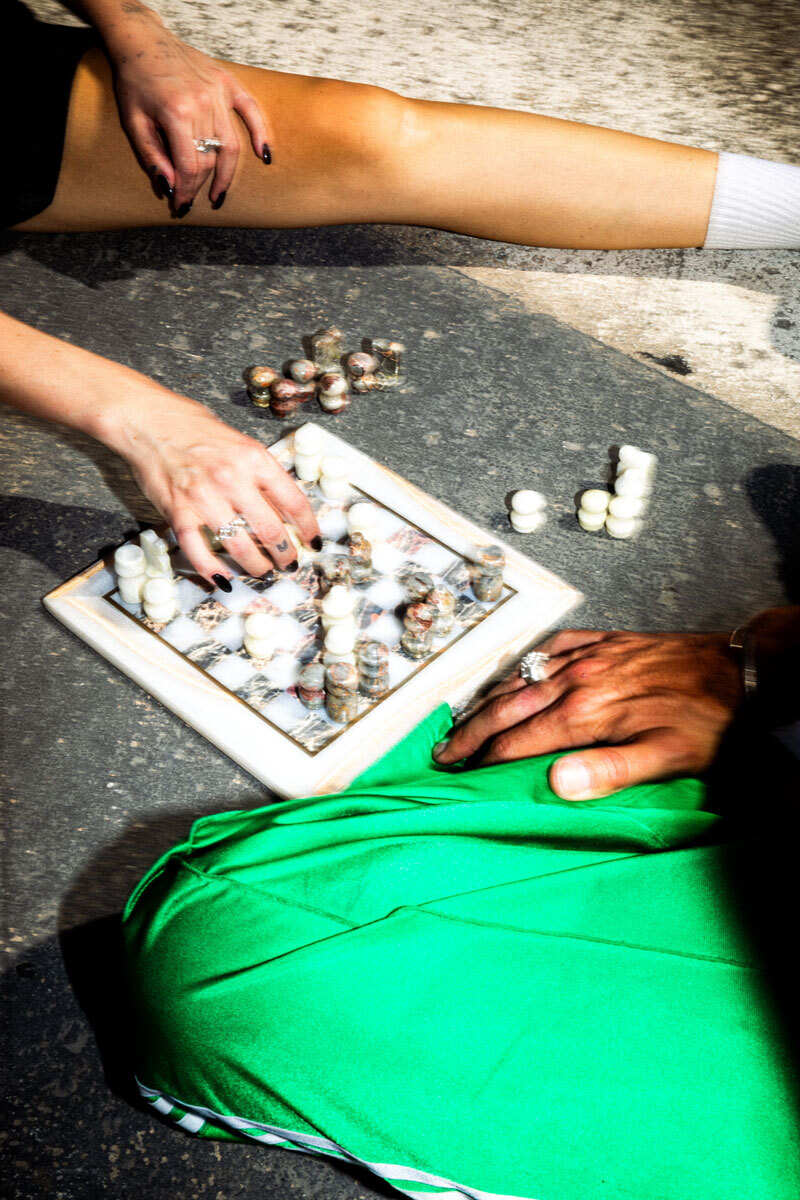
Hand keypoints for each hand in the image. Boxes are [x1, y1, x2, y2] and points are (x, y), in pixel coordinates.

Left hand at [101, 4, 270, 210]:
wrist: (143, 41)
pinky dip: (260, 134)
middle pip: (210, 159)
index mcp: (177, 113)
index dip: (186, 190)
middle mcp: (202, 104)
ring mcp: (218, 93)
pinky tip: (264, 156)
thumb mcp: (133, 121)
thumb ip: (152, 156)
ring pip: (230, 146)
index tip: (180, 205)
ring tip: (218, 194)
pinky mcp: (227, 83)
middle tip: (193, 201)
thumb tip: (170, 187)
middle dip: (201, 185)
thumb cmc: (134, 81)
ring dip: (226, 175)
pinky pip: (251, 111)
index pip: (189, 166)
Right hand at [106, 387, 319, 582]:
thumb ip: (260, 472)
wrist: (148, 420)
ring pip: (239, 546)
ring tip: (262, 572)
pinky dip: (212, 570)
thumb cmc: (194, 428)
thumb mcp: (240, 442)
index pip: (293, 501)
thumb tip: (283, 506)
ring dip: (255, 566)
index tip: (313, 542)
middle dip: (285, 554)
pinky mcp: (177, 511)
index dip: (308, 527)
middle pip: (271, 530)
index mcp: (254, 459)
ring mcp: (203, 496)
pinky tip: (224, 579)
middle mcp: (232, 478)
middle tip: (289, 564)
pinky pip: (198, 549)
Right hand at [433, 629, 743, 799]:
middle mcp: (578, 680)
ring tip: (464, 717)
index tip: (460, 775)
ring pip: (523, 677)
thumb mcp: (667, 756)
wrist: (741, 669)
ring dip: (488, 699)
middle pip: (509, 707)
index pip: (519, 740)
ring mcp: (589, 656)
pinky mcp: (605, 641)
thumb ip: (610, 770)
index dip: (486, 760)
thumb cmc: (707, 719)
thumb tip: (556, 783)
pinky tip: (517, 669)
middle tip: (442, 751)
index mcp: (587, 713)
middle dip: (471, 732)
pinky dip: (525, 661)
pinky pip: (552, 647)